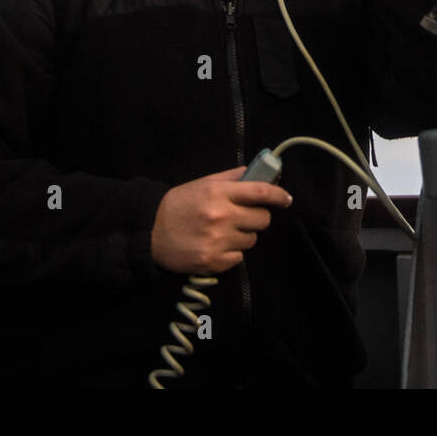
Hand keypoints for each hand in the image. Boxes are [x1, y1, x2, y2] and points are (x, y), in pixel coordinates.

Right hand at [150, 165, 292, 275]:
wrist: (150, 231)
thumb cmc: (178, 204)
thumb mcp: (203, 184)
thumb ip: (231, 177)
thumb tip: (257, 173)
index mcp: (218, 193)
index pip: (260, 193)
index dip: (278, 195)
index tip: (286, 199)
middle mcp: (221, 217)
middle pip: (262, 219)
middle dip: (257, 217)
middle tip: (244, 216)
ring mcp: (218, 241)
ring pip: (252, 240)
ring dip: (243, 235)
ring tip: (224, 232)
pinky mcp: (213, 262)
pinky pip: (239, 258)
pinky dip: (232, 252)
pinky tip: (216, 245)